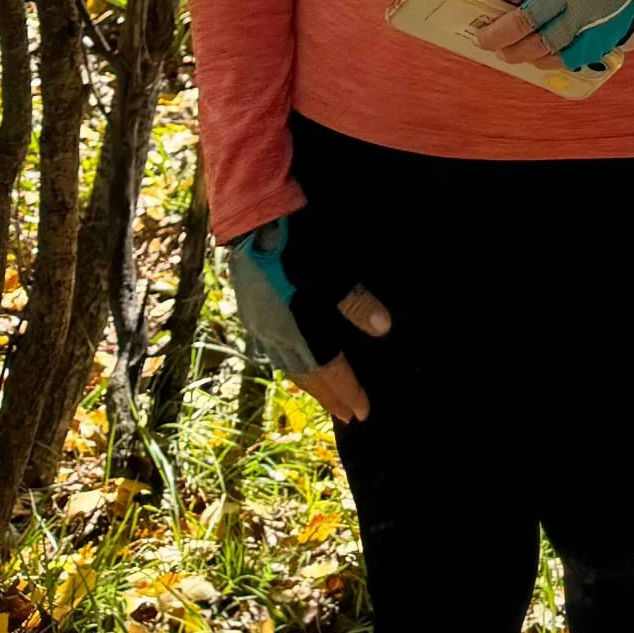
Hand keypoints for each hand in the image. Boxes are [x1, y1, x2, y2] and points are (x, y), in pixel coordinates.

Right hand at [226, 218, 391, 424]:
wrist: (252, 217)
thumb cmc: (297, 241)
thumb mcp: (335, 268)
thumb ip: (358, 301)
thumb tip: (383, 330)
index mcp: (299, 327)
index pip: (328, 370)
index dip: (347, 391)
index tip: (363, 412)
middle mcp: (276, 332)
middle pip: (306, 375)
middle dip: (328, 396)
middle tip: (346, 416)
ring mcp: (259, 322)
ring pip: (286, 364)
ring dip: (308, 383)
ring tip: (323, 395)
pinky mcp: (250, 309)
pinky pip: (272, 349)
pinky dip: (289, 363)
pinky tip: (293, 360)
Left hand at [475, 0, 616, 82]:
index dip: (503, 4)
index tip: (493, 9)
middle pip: (527, 23)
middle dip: (500, 35)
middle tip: (486, 42)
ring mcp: (590, 18)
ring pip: (548, 45)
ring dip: (523, 53)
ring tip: (509, 55)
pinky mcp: (607, 32)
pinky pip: (576, 55)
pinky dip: (556, 62)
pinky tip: (543, 62)